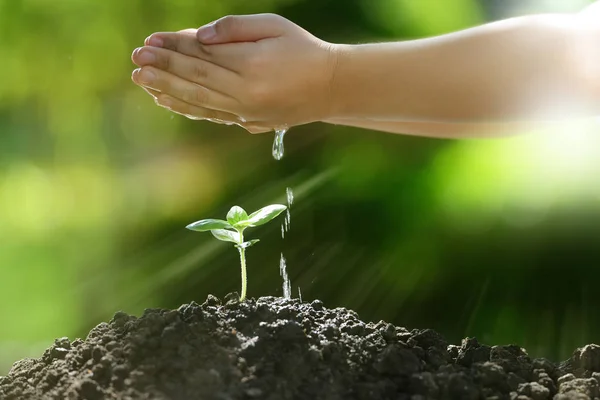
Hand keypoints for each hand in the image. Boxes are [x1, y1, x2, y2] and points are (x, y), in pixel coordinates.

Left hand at [131, 14, 339, 131]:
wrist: (332, 87)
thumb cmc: (304, 50)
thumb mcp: (274, 26)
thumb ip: (234, 29)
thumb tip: (199, 36)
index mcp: (251, 66)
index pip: (202, 56)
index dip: (172, 49)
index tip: (148, 43)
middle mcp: (245, 93)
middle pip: (195, 79)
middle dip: (162, 70)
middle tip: (135, 63)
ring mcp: (246, 112)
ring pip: (198, 101)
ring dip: (168, 91)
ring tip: (142, 82)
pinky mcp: (249, 121)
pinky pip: (211, 115)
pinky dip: (187, 108)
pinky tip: (168, 101)